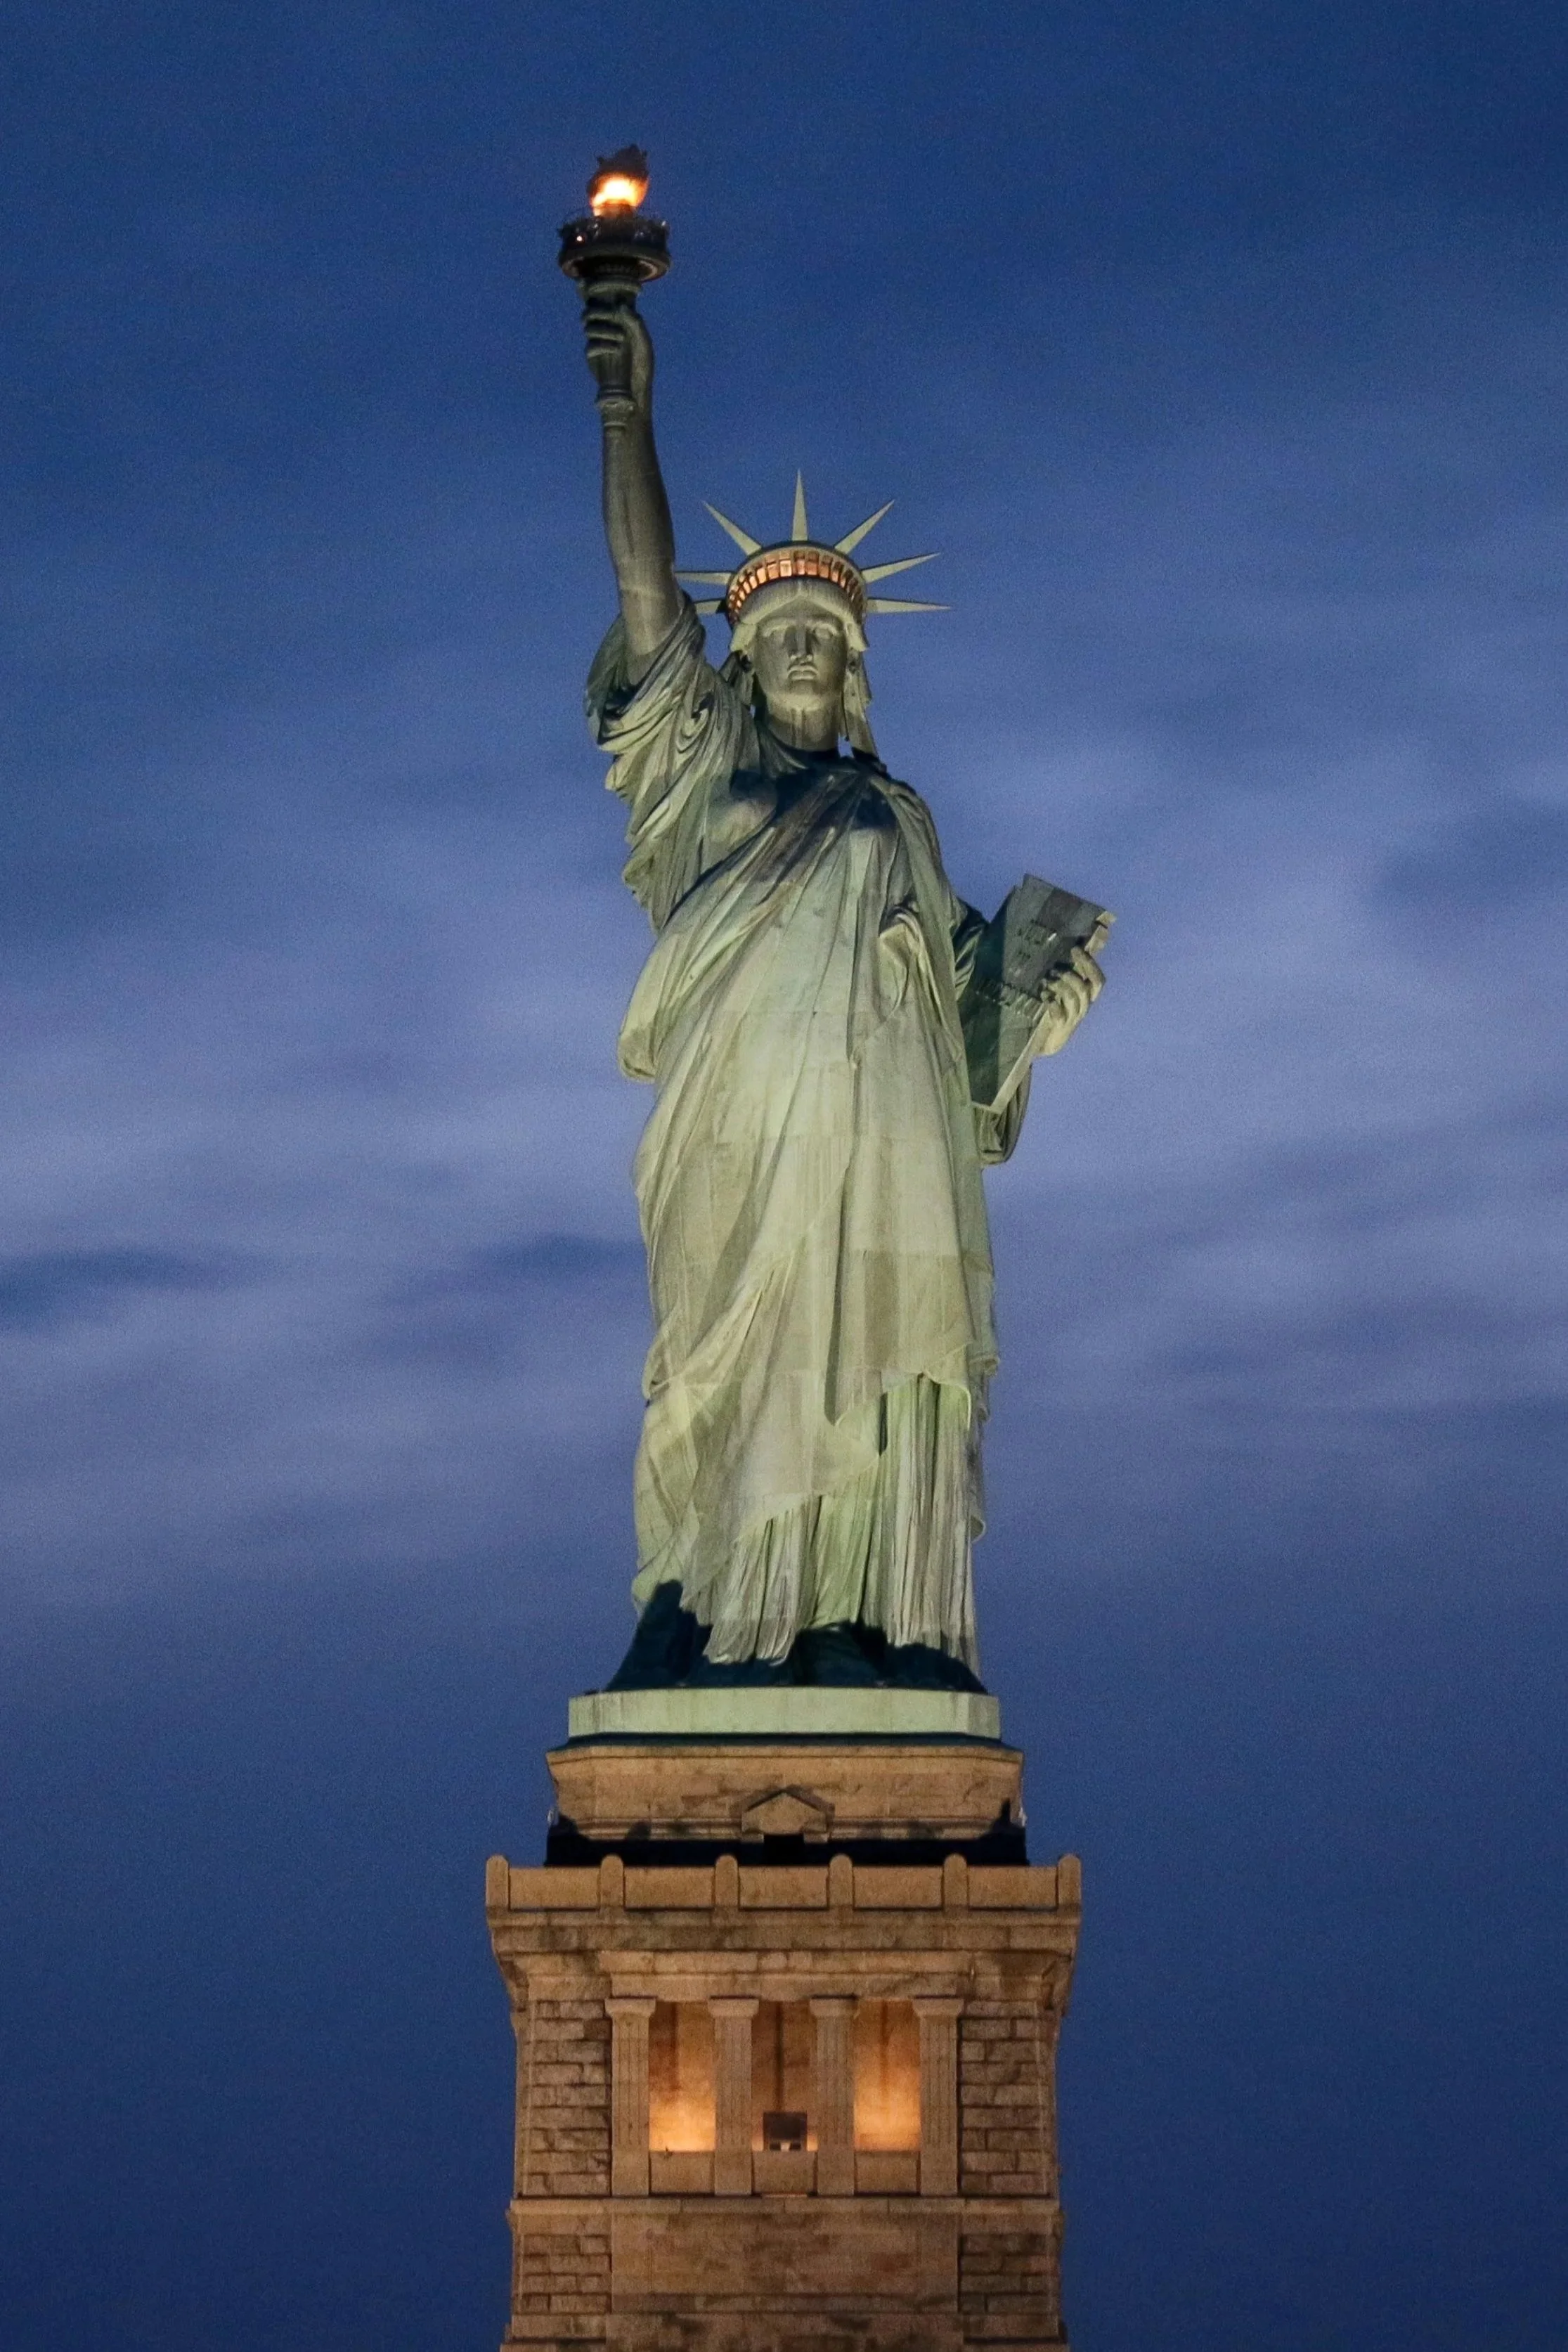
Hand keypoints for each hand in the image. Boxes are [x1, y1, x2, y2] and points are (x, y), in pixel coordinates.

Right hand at [583, 292, 653, 418]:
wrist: (636, 393)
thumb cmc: (642, 367)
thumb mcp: (644, 343)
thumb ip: (636, 323)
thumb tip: (621, 306)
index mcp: (619, 322)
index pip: (604, 302)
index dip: (592, 290)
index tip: (586, 280)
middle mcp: (606, 329)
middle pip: (591, 311)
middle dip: (597, 310)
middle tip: (608, 314)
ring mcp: (598, 343)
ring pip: (589, 326)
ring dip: (603, 328)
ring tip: (619, 338)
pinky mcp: (593, 359)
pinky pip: (590, 346)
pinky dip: (602, 345)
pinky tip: (615, 349)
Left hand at [1035, 946, 1103, 1055]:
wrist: (1049, 1041)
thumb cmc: (1057, 1011)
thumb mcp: (1066, 993)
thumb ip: (1071, 975)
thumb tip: (1073, 948)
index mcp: (1088, 998)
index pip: (1098, 981)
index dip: (1089, 964)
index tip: (1075, 949)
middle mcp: (1084, 1007)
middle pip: (1085, 988)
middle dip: (1070, 975)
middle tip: (1054, 970)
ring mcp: (1073, 1018)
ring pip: (1072, 997)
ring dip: (1058, 985)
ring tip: (1046, 980)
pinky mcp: (1060, 1026)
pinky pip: (1058, 1012)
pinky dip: (1051, 1002)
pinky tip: (1044, 996)